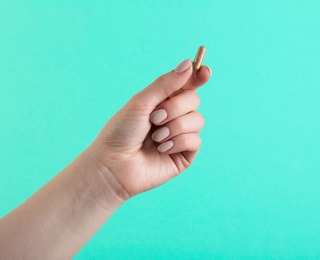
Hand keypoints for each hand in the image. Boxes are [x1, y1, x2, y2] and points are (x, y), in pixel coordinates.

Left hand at [90, 58, 210, 198]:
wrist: (114, 165)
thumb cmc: (121, 132)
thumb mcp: (141, 102)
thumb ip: (166, 84)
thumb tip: (188, 63)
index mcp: (162, 101)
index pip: (186, 84)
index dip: (197, 76)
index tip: (205, 72)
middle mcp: (173, 116)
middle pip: (194, 100)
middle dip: (175, 108)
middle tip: (154, 118)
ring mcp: (180, 135)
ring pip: (197, 120)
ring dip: (174, 127)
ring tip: (155, 138)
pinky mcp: (184, 154)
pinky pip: (195, 140)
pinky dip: (178, 142)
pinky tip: (161, 149)